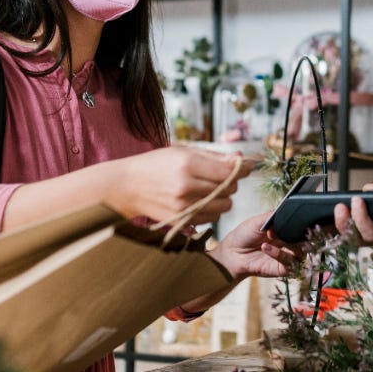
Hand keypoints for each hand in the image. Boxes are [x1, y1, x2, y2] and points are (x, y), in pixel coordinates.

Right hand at [105, 146, 254, 225]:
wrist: (127, 186)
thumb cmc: (155, 165)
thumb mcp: (183, 151)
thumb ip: (214, 156)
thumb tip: (241, 158)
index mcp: (188, 164)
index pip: (229, 171)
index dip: (242, 168)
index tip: (245, 166)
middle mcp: (187, 187)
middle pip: (229, 190)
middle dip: (231, 183)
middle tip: (221, 177)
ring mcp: (183, 206)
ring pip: (223, 207)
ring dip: (223, 199)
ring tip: (210, 190)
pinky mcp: (180, 220)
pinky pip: (211, 219)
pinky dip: (211, 211)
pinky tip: (201, 202)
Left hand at [209, 213, 299, 278]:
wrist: (231, 253)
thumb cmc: (244, 236)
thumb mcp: (257, 221)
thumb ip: (273, 216)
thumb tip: (286, 210)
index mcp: (285, 230)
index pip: (302, 227)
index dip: (303, 224)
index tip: (296, 219)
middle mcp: (288, 243)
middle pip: (306, 240)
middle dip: (300, 235)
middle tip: (289, 228)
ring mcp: (286, 256)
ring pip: (301, 252)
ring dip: (289, 244)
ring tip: (272, 236)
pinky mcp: (282, 269)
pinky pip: (289, 263)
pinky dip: (279, 254)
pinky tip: (266, 248)